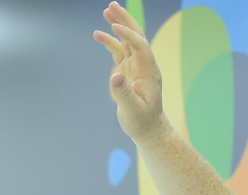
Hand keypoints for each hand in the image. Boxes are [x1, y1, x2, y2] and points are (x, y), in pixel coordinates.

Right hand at [93, 2, 167, 142]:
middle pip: (136, 36)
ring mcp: (136, 66)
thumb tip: (115, 75)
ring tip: (107, 10)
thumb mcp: (132, 111)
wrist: (148, 128)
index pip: (140, 46)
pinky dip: (110, 41)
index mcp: (149, 72)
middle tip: (112, 5)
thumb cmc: (142, 122)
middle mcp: (144, 65)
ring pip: (128, 40)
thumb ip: (124, 94)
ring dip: (118, 24)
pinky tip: (98, 34)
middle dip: (125, 20)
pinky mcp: (128, 70)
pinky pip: (119, 51)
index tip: (114, 27)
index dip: (128, 35)